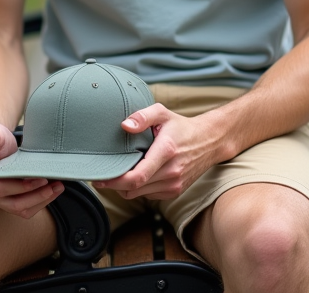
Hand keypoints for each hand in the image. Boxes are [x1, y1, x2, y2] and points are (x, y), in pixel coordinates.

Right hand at [0, 122, 63, 218]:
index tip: (40, 179)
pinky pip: (25, 208)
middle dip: (36, 197)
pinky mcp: (8, 199)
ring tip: (57, 187)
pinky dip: (40, 201)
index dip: (21, 187)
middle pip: (13, 204)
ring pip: (21, 210)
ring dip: (41, 201)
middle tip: (55, 185)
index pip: (1, 190)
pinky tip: (51, 190)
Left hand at [93, 104, 215, 200]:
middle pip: (134, 189)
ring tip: (118, 174)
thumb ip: (142, 116)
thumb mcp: (162, 113)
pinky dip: (139, 188)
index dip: (114, 181)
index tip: (99, 178)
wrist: (209, 142)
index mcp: (166, 151)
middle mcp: (171, 172)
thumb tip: (124, 126)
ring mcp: (174, 184)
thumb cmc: (181, 127)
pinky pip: (148, 195)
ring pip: (139, 194)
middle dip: (114, 185)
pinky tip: (137, 175)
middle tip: (101, 177)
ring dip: (125, 187)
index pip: (136, 177)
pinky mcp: (175, 191)